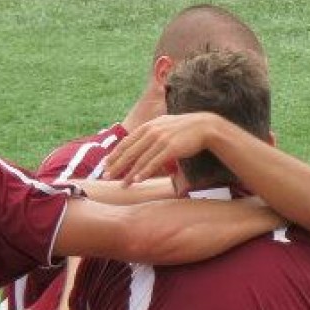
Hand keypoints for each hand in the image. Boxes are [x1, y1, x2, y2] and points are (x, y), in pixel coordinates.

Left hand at [101, 113, 222, 185]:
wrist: (204, 126)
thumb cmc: (184, 129)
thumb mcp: (164, 125)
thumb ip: (151, 132)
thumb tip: (139, 143)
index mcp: (148, 126)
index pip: (126, 142)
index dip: (115, 154)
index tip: (105, 164)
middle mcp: (152, 131)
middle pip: (129, 151)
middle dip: (116, 165)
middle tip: (106, 176)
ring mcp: (161, 139)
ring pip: (140, 159)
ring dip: (129, 173)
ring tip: (122, 184)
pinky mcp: (171, 148)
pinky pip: (154, 162)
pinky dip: (144, 172)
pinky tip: (137, 180)